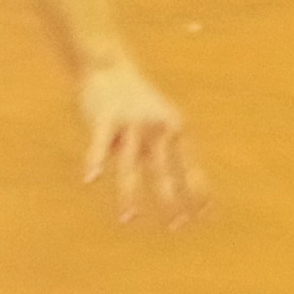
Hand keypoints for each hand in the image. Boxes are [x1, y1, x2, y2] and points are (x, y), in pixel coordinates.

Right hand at [73, 58, 205, 227]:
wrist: (109, 66)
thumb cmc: (137, 103)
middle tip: (175, 227)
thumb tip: (177, 194)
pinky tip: (90, 179)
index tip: (203, 219)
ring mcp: (132, 123)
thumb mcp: (160, 125)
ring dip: (130, 194)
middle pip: (165, 172)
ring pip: (130, 165)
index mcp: (177, 131)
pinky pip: (99, 144)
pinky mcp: (105, 118)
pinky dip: (94, 161)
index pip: (192, 168)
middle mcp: (158, 128)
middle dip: (171, 200)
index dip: (197, 194)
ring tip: (129, 218)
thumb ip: (165, 155)